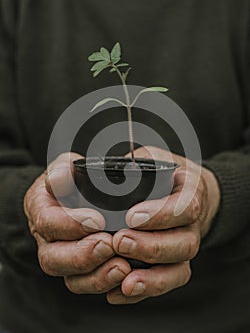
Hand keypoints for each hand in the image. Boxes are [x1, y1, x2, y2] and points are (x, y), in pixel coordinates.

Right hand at [24, 152, 130, 293]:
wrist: (73, 197)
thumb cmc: (70, 180)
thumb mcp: (65, 167)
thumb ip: (62, 170)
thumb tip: (60, 180)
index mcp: (41, 210)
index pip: (48, 222)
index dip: (71, 224)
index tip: (97, 220)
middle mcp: (48, 239)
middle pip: (55, 258)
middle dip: (83, 255)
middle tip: (110, 245)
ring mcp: (64, 258)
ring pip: (71, 278)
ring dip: (97, 276)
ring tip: (122, 267)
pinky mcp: (81, 270)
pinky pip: (89, 284)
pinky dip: (107, 283)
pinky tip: (127, 275)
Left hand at [107, 146, 219, 303]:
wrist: (185, 194)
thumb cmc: (165, 176)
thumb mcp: (154, 158)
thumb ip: (139, 161)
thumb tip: (112, 169)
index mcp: (190, 194)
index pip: (184, 206)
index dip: (161, 214)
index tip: (131, 217)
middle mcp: (192, 225)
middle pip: (183, 243)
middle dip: (151, 246)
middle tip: (120, 242)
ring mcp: (185, 247)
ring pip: (178, 268)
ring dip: (152, 277)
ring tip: (124, 281)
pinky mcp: (175, 264)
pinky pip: (167, 283)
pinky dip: (145, 291)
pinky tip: (119, 293)